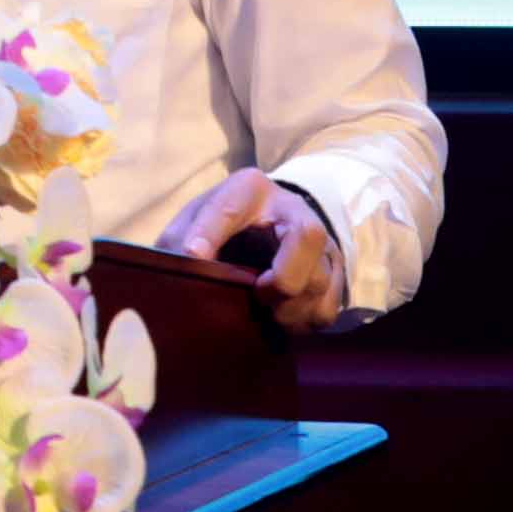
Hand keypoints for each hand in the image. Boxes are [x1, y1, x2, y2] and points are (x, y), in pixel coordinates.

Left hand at [153, 168, 344, 331]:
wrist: (264, 225)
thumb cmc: (222, 226)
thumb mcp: (194, 221)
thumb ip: (178, 239)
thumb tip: (178, 268)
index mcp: (249, 190)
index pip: (231, 206)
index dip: (210, 232)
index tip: (192, 254)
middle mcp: (293, 209)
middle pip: (307, 238)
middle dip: (283, 279)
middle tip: (258, 295)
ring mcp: (320, 240)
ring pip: (322, 278)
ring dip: (292, 309)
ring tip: (268, 312)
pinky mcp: (334, 271)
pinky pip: (329, 307)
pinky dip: (306, 321)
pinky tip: (283, 318)